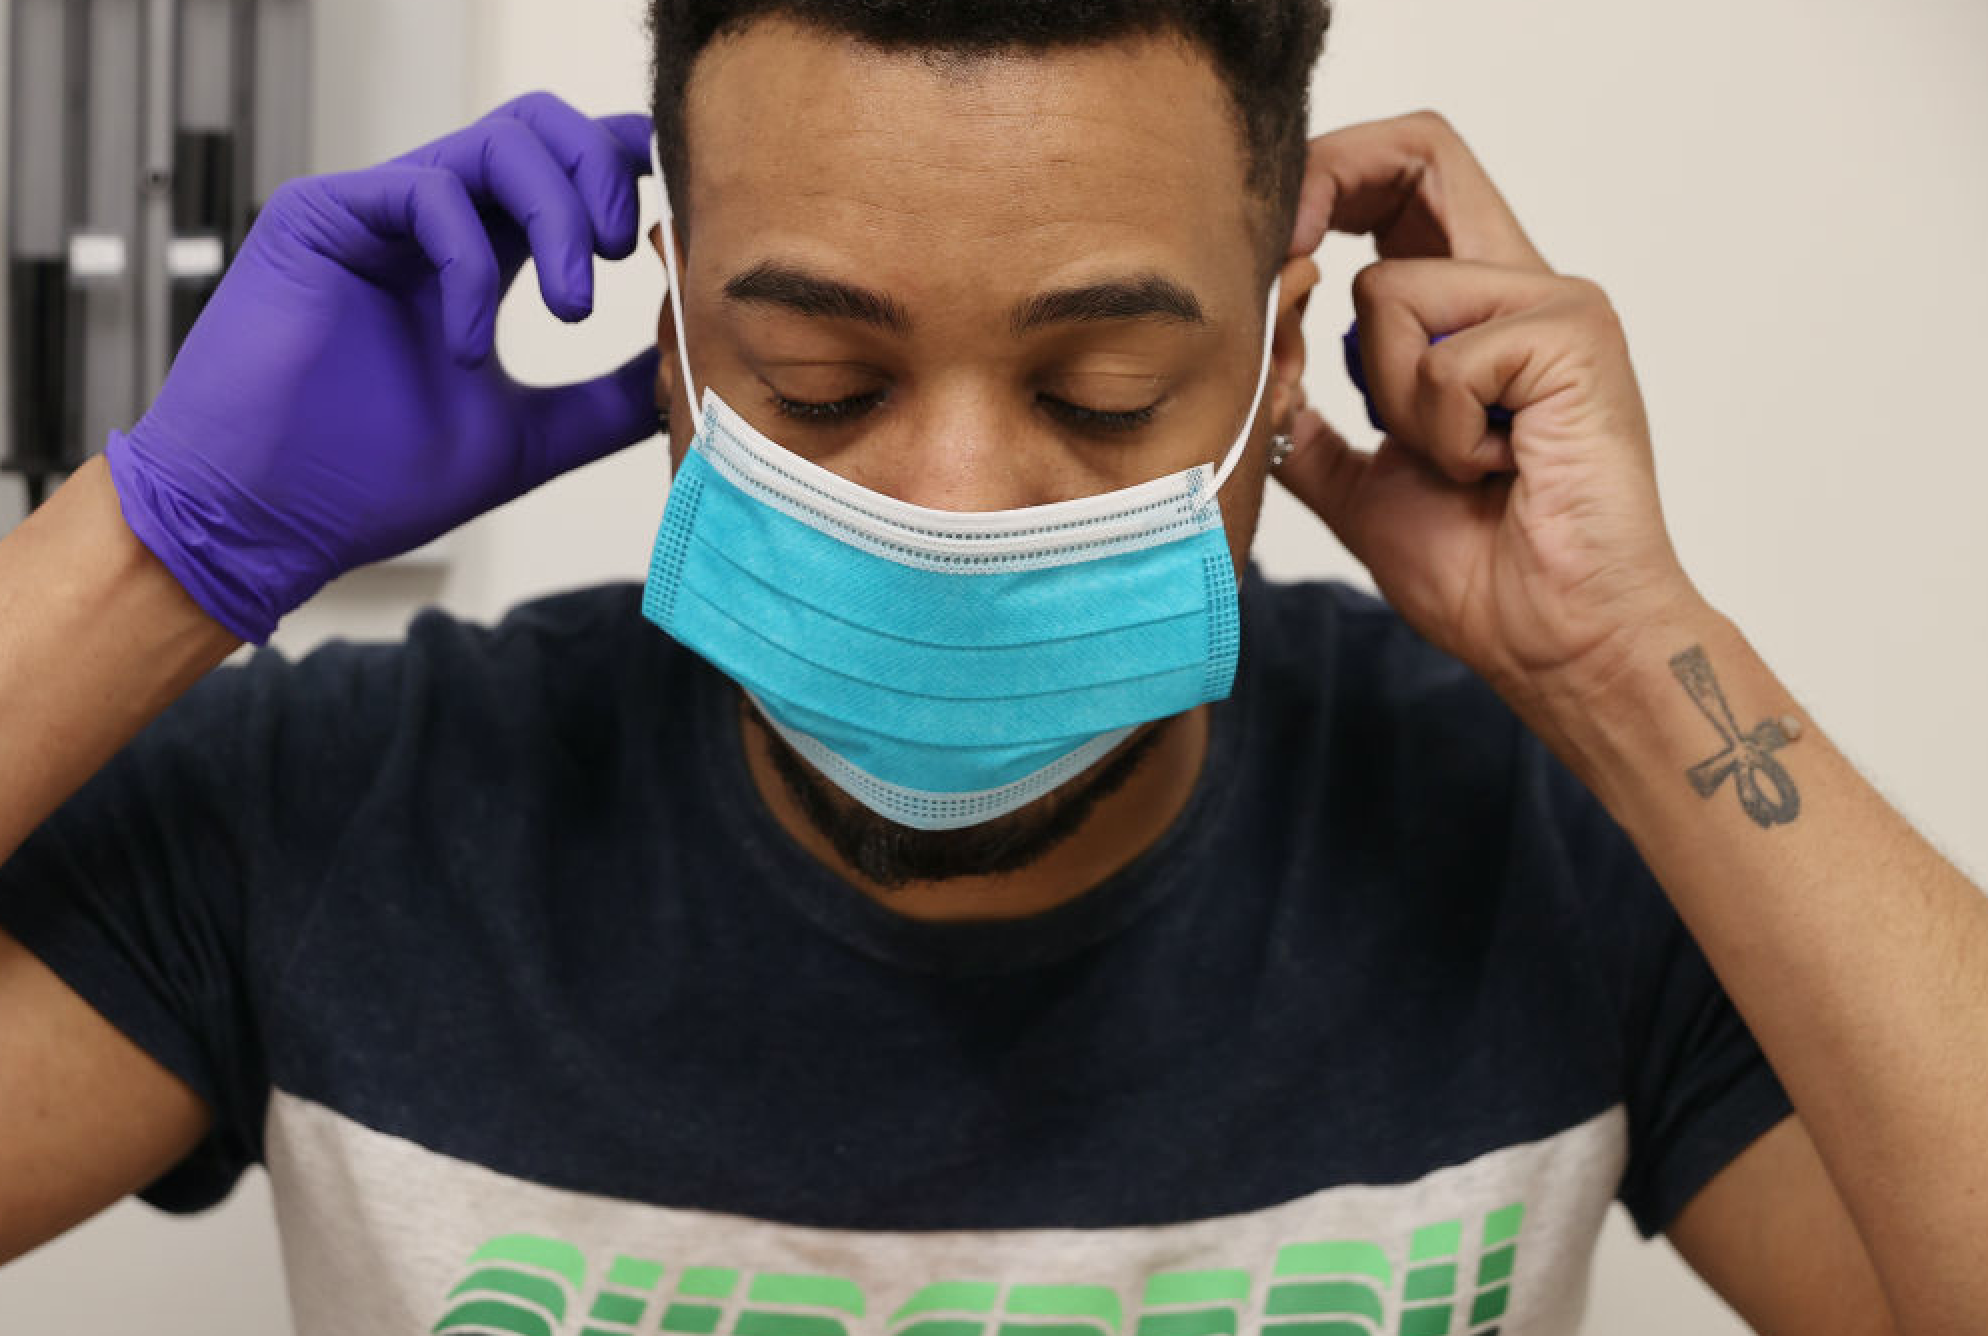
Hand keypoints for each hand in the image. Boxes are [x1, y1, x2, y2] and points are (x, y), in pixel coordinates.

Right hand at [105, 93, 661, 644]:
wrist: (262, 523)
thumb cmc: (370, 483)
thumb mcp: (529, 440)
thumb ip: (606, 402)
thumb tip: (684, 376)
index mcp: (481, 259)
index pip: (566, 174)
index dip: (625, 172)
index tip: (675, 217)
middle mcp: (433, 224)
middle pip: (541, 130)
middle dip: (602, 174)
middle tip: (625, 254)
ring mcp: (376, 213)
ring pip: (498, 143)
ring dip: (557, 213)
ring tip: (572, 308)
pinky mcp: (320, 217)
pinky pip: (426, 192)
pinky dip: (472, 266)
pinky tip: (467, 346)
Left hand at [1278, 110, 1702, 713]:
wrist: (1556, 642)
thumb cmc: (1483, 574)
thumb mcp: (1358, 486)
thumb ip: (1308, 422)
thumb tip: (1256, 370)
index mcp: (1474, 311)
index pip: (1408, 178)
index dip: (1329, 178)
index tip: (1275, 244)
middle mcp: (1521, 285)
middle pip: (1421, 152)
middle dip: (1330, 191)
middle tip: (1290, 265)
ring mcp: (1557, 302)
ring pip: (1392, 292)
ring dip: (1392, 401)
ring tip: (1458, 461)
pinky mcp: (1575, 335)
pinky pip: (1442, 359)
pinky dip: (1440, 434)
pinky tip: (1497, 469)